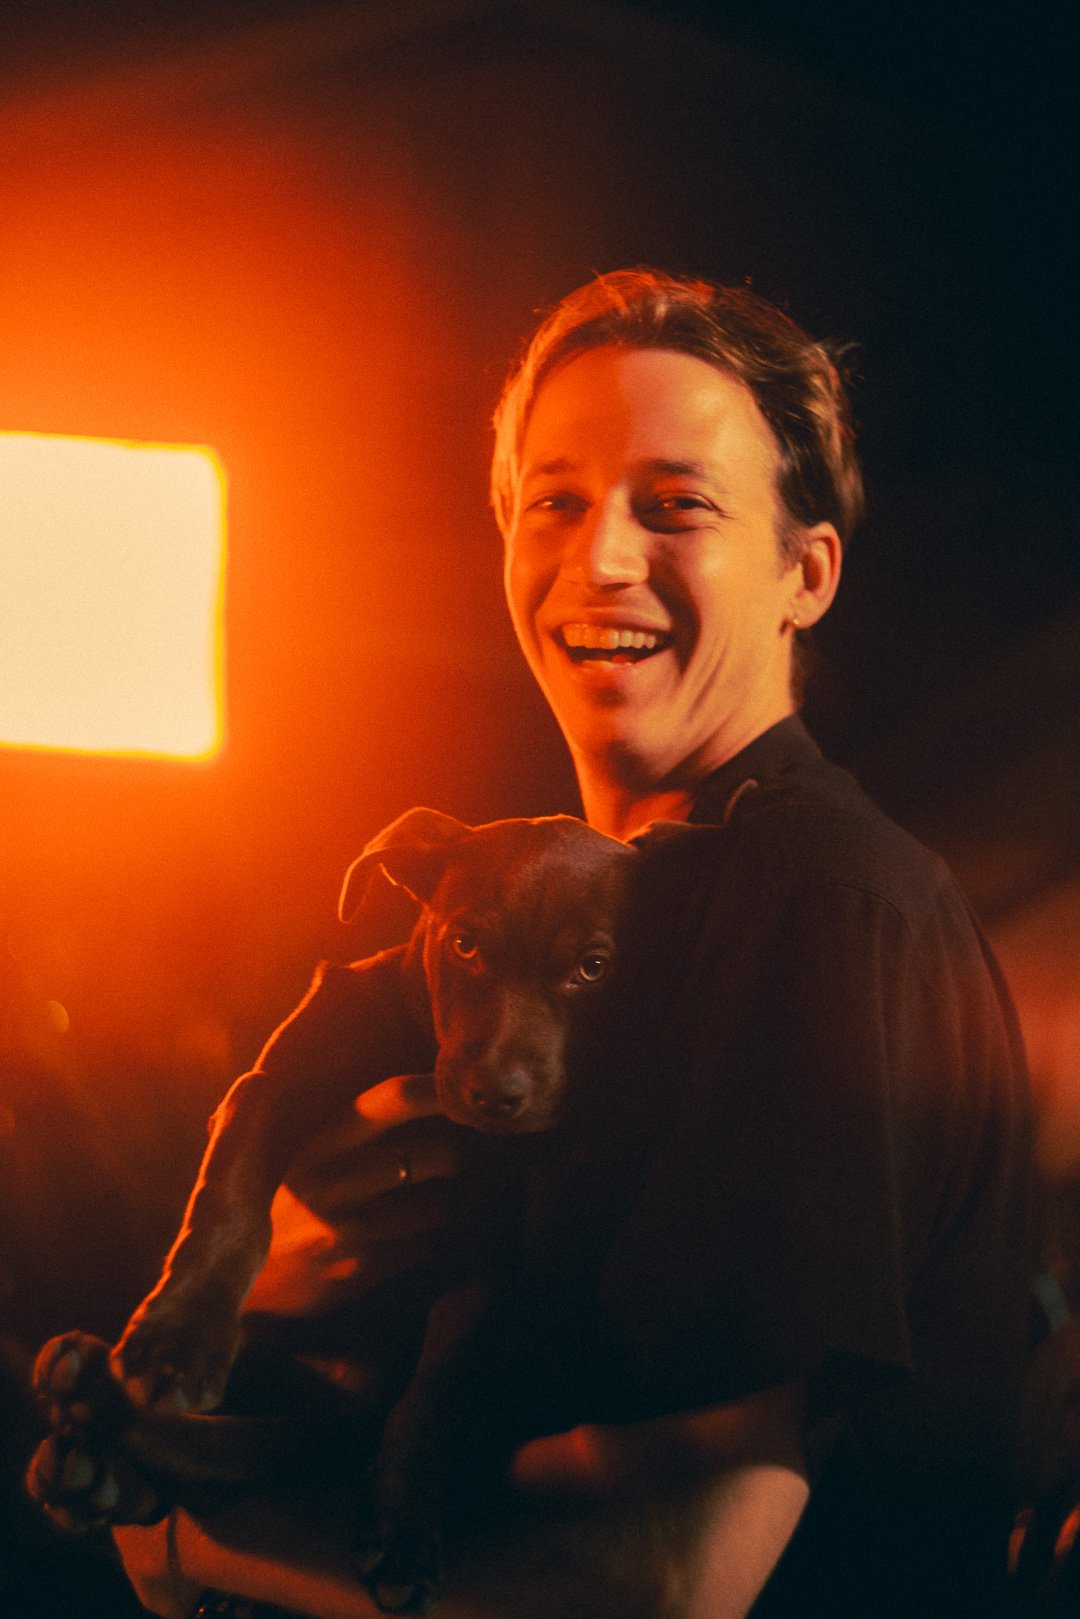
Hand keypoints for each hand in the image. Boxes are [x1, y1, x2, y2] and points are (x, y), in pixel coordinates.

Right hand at [243, 1072, 466, 1318]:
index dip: (436, 1091)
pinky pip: (424, 1246)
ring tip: (444, 1201)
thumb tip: (412, 1094)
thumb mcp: (299, 1158)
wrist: (240, 1282)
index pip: (391, 1099)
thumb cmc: (283, 1208)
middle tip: (461, 1159)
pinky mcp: (359, 1270)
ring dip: (449, 1203)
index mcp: (319, 1142)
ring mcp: (346, 1227)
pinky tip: (426, 1237)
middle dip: (456, 1157)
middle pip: (431, 1154)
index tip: (465, 1093)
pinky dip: (434, 1240)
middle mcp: (333, 1180)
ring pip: (436, 1205)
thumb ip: (344, 1129)